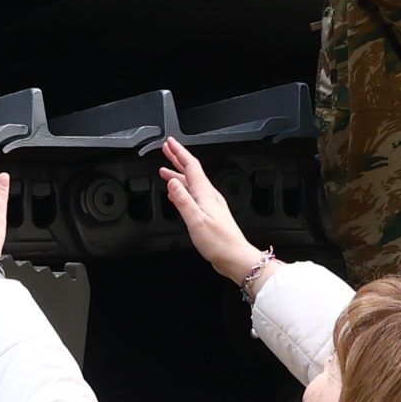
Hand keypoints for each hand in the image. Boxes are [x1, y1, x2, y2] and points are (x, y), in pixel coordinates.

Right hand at [158, 138, 261, 285]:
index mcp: (205, 194)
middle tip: (167, 149)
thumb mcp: (196, 221)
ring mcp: (210, 205)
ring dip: (177, 174)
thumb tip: (171, 182)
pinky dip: (182, 190)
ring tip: (165, 170)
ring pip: (191, 183)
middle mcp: (209, 196)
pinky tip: (176, 194)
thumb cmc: (220, 242)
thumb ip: (183, 200)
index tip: (169, 143)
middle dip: (178, 158)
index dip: (179, 153)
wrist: (235, 258)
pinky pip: (193, 195)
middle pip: (191, 172)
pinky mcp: (210, 214)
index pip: (191, 166)